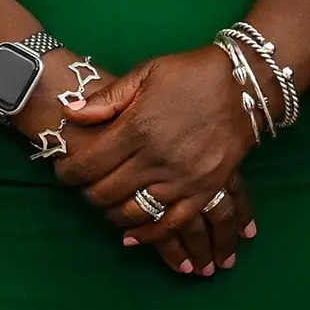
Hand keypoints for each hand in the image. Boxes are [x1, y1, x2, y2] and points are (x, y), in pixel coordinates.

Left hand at [51, 50, 257, 275]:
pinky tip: (133, 237)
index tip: (64, 171)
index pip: (89, 164)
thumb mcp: (147, 73)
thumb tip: (69, 113)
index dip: (69, 172)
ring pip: (134, 212)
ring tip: (107, 204)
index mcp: (138, 127)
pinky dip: (149, 235)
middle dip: (88, 193)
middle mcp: (157, 158)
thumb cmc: (192, 74)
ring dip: (113, 214)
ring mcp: (183, 178)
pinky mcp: (205, 190)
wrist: (246, 83)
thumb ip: (107, 97)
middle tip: (84, 187)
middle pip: (106, 192)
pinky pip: (172, 224)